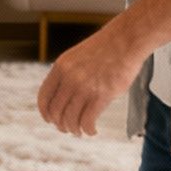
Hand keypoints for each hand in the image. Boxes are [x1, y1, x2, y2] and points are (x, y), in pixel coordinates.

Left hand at [37, 21, 144, 136]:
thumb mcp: (78, 57)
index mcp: (61, 67)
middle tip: (67, 128)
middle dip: (61, 124)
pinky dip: (88, 130)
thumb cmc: (106, 48)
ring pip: (70, 119)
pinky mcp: (102, 94)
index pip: (44, 97)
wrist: (126, 39)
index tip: (49, 120)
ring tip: (80, 131)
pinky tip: (92, 130)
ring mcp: (85, 86)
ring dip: (74, 129)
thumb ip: (68, 74)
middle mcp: (69, 78)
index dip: (45, 113)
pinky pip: (88, 120)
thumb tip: (63, 97)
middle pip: (56, 112)